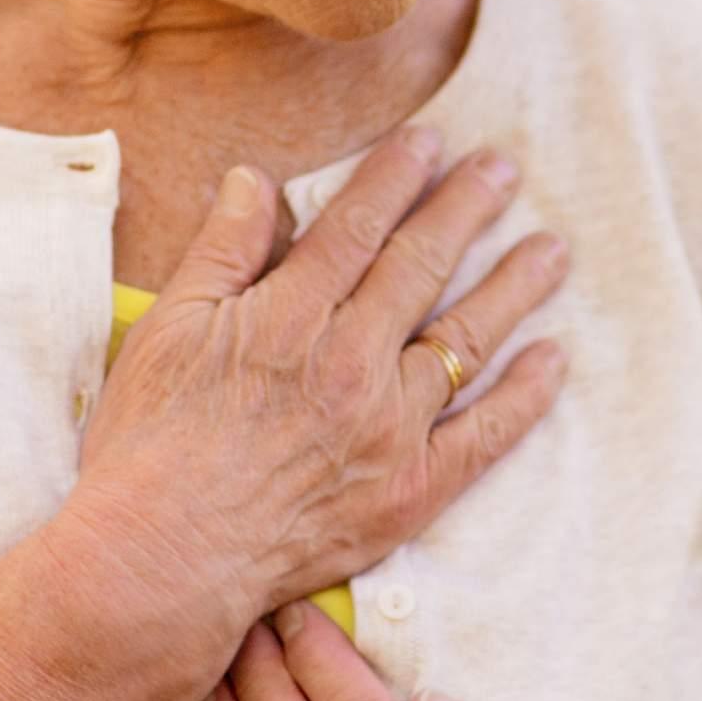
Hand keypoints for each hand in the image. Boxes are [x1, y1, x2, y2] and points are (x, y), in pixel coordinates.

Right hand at [74, 126, 569, 685]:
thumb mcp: (167, 328)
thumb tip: (258, 180)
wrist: (162, 558)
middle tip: (504, 169)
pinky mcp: (411, 489)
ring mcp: (389, 426)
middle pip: (423, 266)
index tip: (431, 142)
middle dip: (467, 208)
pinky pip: (485, 434)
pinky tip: (553, 359)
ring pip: (466, 339)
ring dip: (513, 287)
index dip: (398, 177)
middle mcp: (352, 359)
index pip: (359, 225)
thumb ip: (223, 250)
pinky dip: (525, 395)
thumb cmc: (148, 446)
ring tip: (551, 250)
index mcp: (291, 313)